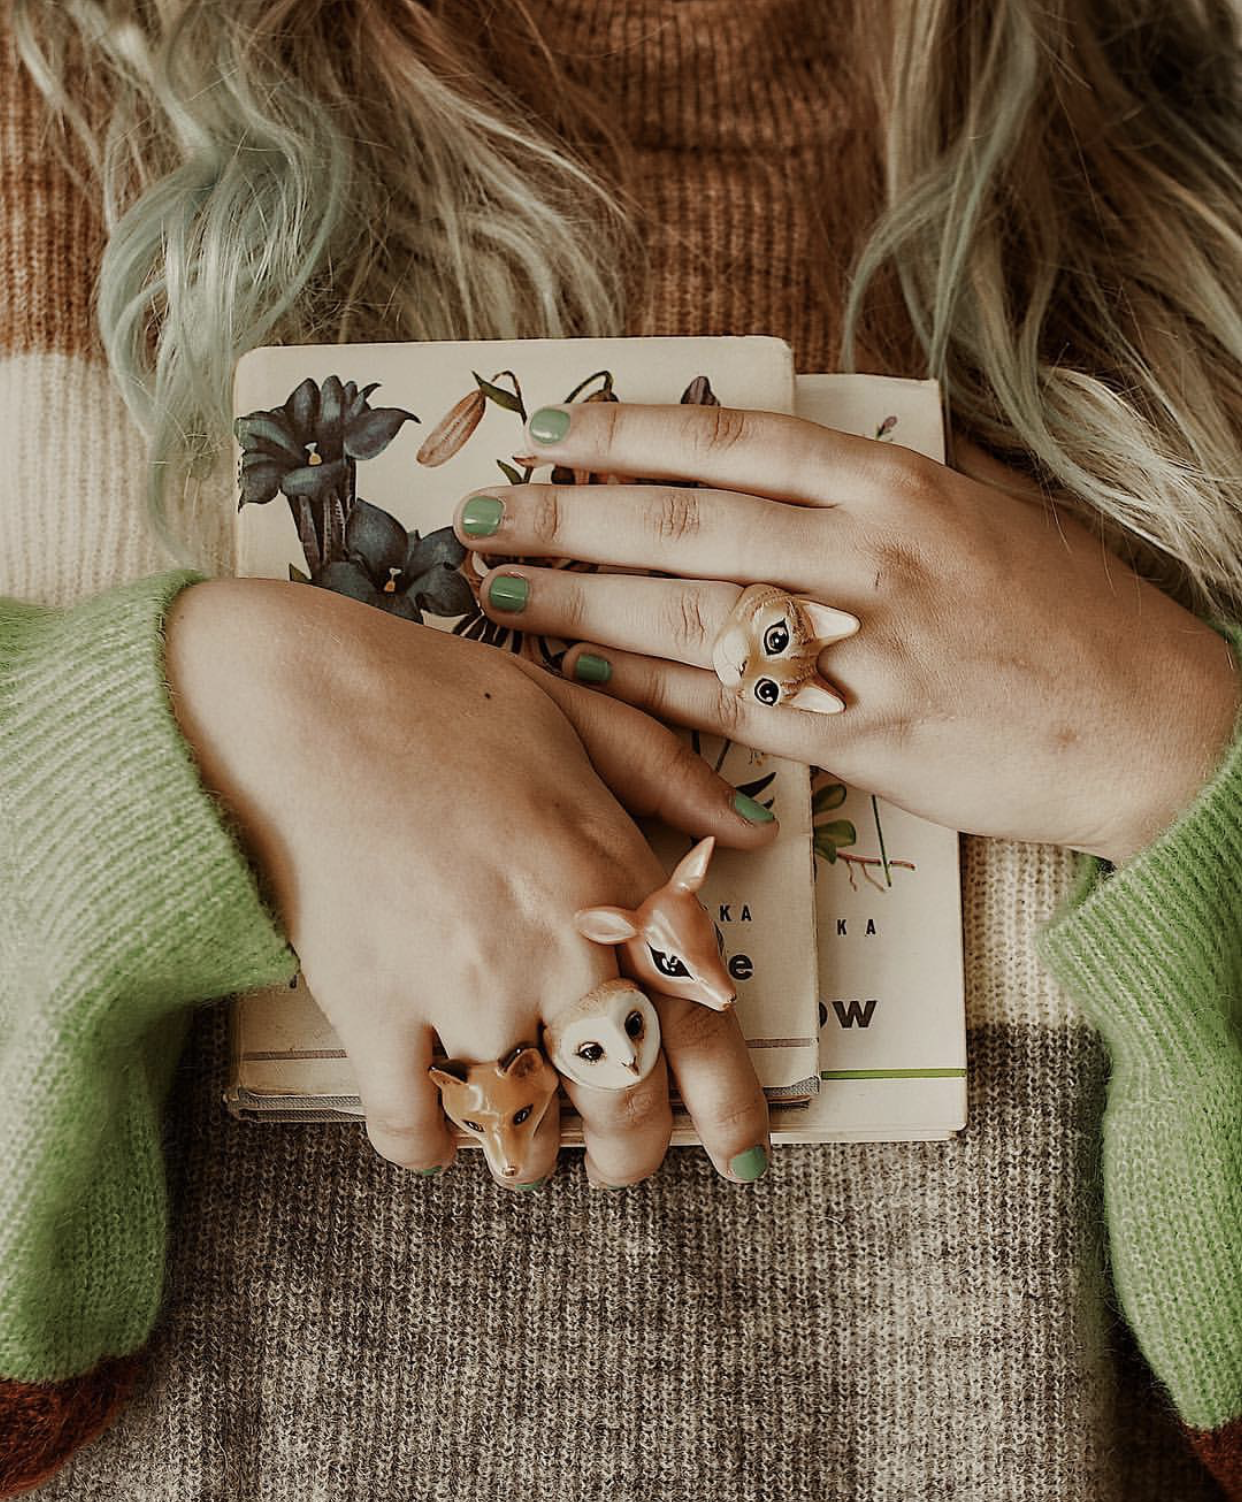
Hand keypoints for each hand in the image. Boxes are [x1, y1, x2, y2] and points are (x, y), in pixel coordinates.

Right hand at [163, 577, 777, 1187]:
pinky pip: (411, 1126)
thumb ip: (670, 776)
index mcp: (613, 880)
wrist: (299, 700)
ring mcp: (462, 988)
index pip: (702, 1026)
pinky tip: (435, 1128)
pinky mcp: (371, 1010)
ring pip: (520, 1131)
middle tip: (618, 1153)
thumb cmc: (438, 699)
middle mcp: (555, 950)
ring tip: (521, 1133)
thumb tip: (750, 829)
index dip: (731, 1111)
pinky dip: (428, 1146)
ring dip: (528, 1152)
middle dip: (630, 1150)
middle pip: (621, 1103)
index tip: (740, 1159)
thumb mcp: (577, 713)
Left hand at [453, 403, 1241, 865]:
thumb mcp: (986, 515)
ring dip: (581, 602)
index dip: (633, 433)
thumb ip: (879, 491)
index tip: (556, 432)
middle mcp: (869, 552)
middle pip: (686, 522)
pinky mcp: (858, 735)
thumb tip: (782, 468)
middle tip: (487, 513)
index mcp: (897, 487)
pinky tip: (581, 679)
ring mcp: (861, 645)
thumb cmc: (1068, 618)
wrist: (1148, 724)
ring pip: (688, 613)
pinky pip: (727, 708)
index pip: (736, 443)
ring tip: (499, 592)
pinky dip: (646, 693)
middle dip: (571, 516)